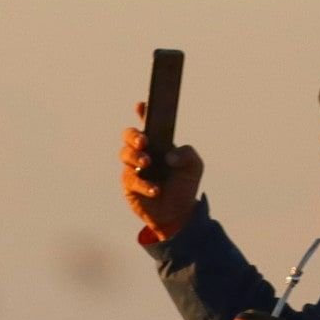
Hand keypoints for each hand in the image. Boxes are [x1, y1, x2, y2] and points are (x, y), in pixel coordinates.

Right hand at [120, 110, 203, 240]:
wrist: (177, 213)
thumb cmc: (184, 185)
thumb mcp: (194, 166)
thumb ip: (187, 154)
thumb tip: (169, 156)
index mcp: (159, 142)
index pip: (149, 123)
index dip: (143, 112)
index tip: (142, 105)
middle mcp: (143, 151)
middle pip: (129, 135)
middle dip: (133, 136)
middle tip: (144, 142)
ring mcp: (134, 168)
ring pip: (125, 154)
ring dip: (135, 156)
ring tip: (147, 163)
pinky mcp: (129, 185)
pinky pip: (131, 179)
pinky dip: (144, 184)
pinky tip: (156, 190)